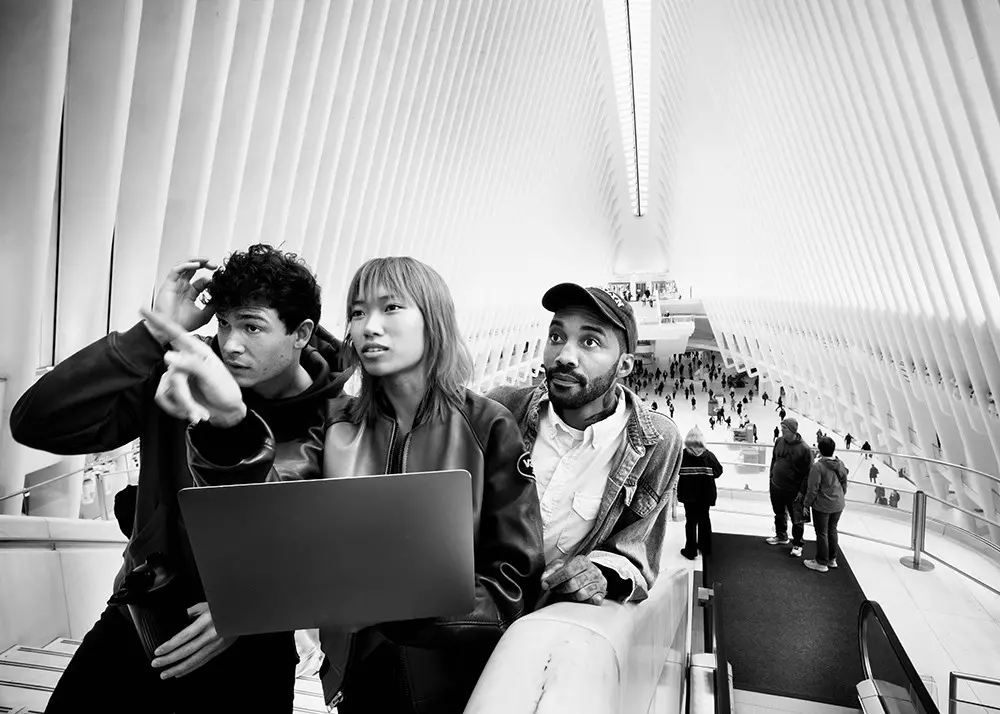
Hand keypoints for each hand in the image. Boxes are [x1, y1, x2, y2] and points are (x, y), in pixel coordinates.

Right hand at [142, 308, 245, 425]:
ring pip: (166, 391)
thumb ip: (191, 365)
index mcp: (197, 351)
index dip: (159, 321)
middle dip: (185, 400)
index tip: (143, 309)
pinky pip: (163, 399)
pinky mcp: (171, 388)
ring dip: (183, 406)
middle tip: (199, 414)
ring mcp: (176, 375)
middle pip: (173, 378)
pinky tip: (192, 413)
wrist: (227, 412)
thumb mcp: (213, 377)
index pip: (175, 333)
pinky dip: (177, 410)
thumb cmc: (225, 391)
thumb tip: (168, 354)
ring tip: (199, 413)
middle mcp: (184, 361)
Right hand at [145, 258, 217, 343]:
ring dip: (196, 261)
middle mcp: (182, 288)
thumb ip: (213, 306)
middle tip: (215, 266)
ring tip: (207, 260)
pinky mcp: (169, 284)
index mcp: (190, 294)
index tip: (219, 281)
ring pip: (184, 266)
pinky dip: (186, 265)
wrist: (170, 330)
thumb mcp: (204, 315)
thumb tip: (222, 297)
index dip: (210, 279)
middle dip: (204, 265)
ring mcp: (175, 285)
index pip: (201, 282)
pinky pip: (176, 270)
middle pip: (193, 270)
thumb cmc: (182, 324)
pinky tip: (196, 266)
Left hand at [151, 602, 236, 678]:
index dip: (170, 645)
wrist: (245, 613)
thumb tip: (178, 617)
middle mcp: (211, 634)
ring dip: (178, 669)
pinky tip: (180, 673)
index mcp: (206, 621)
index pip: (184, 636)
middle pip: (187, 651)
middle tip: (156, 664)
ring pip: (194, 660)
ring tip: (165, 674)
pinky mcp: (220, 649)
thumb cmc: (225, 606)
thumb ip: (192, 611)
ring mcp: (217, 643)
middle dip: (169, 659)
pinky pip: (203, 661)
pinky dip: (190, 669)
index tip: (158, 651)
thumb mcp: (208, 604)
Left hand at [541, 556, 607, 605]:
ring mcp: (599, 583)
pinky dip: (584, 602)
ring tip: (565, 594)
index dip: (555, 579)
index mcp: (583, 561)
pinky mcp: (602, 594)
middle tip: (554, 590)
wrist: (590, 574)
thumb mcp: (561, 565)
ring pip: (582, 594)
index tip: (545, 585)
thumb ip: (551, 570)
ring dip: (570, 597)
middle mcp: (593, 571)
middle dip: (560, 589)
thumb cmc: (573, 570)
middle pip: (574, 584)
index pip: (568, 571)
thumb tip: (544, 579)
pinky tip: (578, 599)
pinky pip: (592, 602)